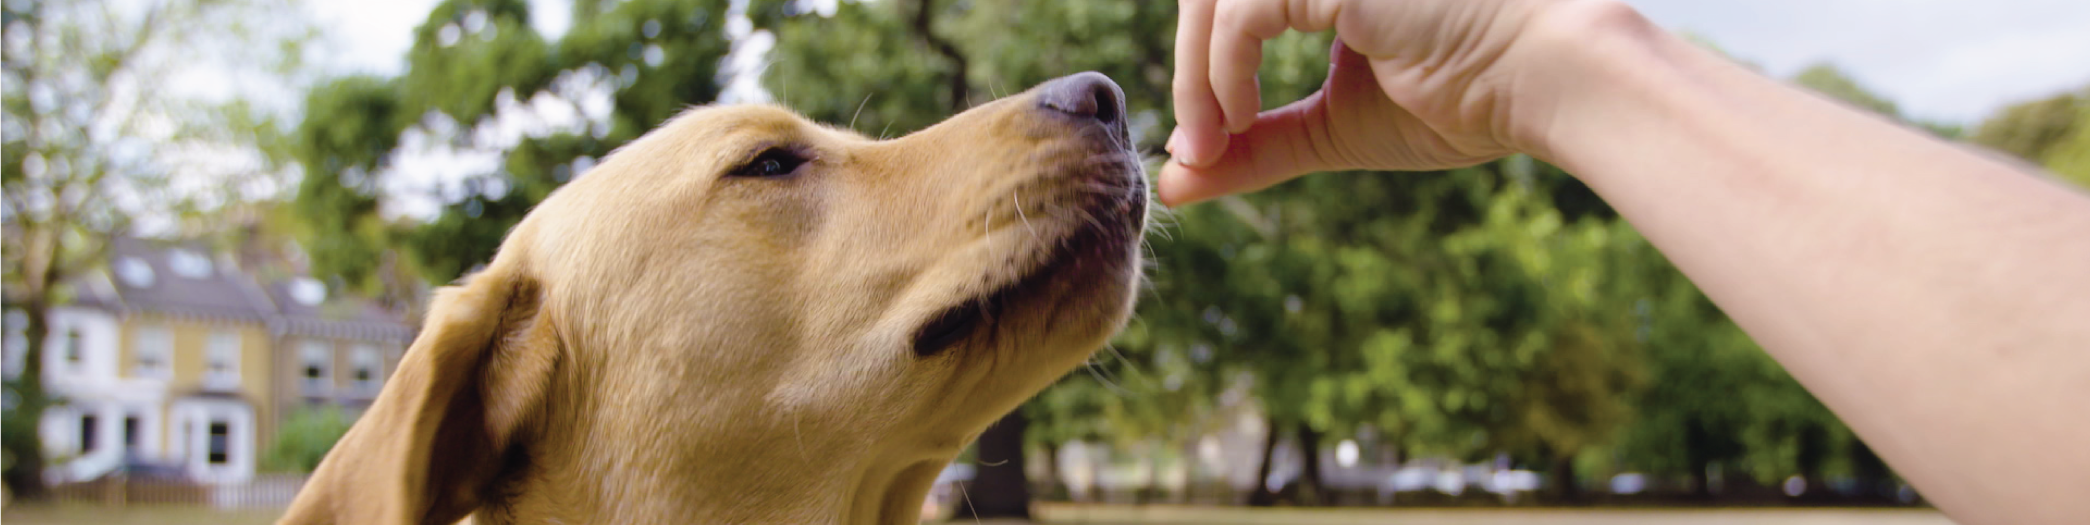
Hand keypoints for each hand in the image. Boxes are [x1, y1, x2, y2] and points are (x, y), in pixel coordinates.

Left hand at [1163, 0, 1591, 205]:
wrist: (1549, 81)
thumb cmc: (1466, 100)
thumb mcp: (1336, 128)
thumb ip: (1255, 146)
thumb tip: (1172, 185)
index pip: (1228, 0)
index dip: (1200, 63)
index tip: (1205, 143)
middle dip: (1186, 70)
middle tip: (1198, 148)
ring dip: (1194, 76)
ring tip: (1213, 142)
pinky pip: (1240, 12)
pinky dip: (1221, 70)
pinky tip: (1239, 119)